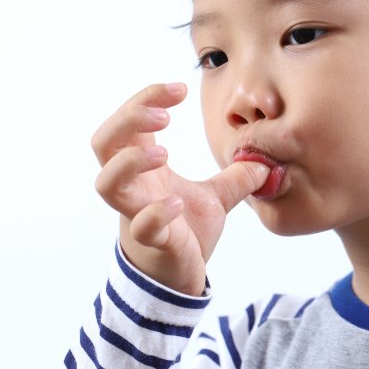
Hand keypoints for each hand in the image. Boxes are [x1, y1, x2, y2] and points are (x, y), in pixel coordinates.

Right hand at [91, 83, 268, 295]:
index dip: (146, 99)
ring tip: (165, 153)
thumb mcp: (215, 199)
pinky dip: (157, 212)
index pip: (129, 123)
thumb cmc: (184, 232)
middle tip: (164, 116)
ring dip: (131, 162)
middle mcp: (133, 187)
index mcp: (144, 169)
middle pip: (104, 143)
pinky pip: (142, 225)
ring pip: (107, 183)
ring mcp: (135, 213)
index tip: (179, 89)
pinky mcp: (150, 241)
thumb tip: (264, 161)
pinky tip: (178, 204)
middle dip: (128, 120)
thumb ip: (236, 177)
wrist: (178, 279)